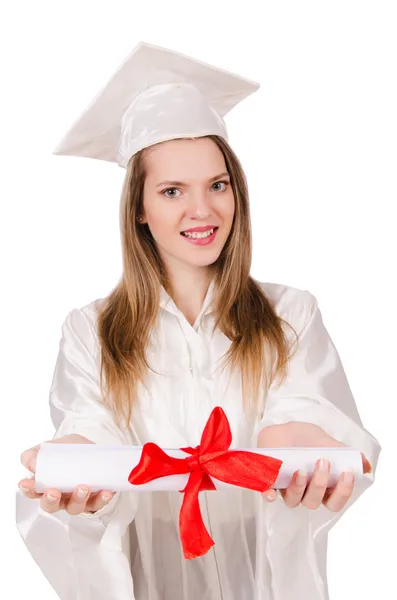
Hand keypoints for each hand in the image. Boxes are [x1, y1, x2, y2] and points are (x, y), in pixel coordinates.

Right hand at [18, 434, 115, 514]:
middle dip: (51, 501)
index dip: (28, 489)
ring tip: (83, 487)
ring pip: (74, 507)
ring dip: (78, 499)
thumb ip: (38, 452)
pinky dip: (101, 499)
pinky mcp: (94, 499)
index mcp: (46, 484)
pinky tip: (105, 492)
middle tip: (54, 492)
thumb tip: (30, 462)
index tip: (25, 483)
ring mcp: (77, 500)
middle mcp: (60, 496)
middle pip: (51, 506)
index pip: (32, 491)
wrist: (93, 446)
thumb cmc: (70, 450)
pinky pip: (97, 504)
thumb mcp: (53, 446)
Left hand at [257, 421, 371, 511]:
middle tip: (323, 462)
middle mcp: (304, 492)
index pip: (334, 501)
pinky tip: (271, 492)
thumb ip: (344, 454)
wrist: (283, 428)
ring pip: (292, 500)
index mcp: (322, 487)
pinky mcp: (267, 482)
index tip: (347, 473)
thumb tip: (365, 465)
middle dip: (320, 484)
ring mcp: (285, 488)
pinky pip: (266, 494)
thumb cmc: (306, 439)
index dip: (342, 492)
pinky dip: (268, 495)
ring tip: (301, 470)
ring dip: (298, 487)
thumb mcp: (327, 443)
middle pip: (313, 502)